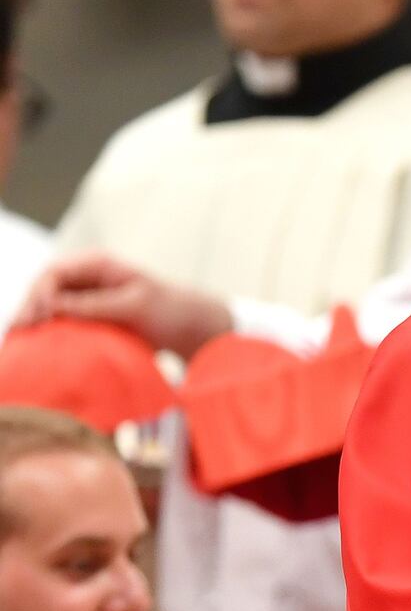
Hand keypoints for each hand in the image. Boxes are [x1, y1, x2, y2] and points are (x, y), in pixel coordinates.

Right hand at [14, 252, 232, 358]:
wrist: (192, 326)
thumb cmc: (170, 310)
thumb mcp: (135, 306)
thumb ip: (95, 305)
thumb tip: (54, 305)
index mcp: (99, 264)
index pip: (55, 272)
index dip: (40, 294)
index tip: (38, 318)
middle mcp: (87, 276)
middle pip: (44, 288)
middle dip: (29, 308)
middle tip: (18, 333)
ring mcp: (85, 296)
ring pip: (47, 305)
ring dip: (33, 320)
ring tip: (18, 341)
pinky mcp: (88, 315)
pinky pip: (60, 320)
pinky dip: (47, 330)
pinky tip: (35, 346)